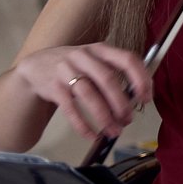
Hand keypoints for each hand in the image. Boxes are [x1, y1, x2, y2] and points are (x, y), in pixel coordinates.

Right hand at [13, 43, 151, 141]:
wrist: (36, 66)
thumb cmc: (75, 66)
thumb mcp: (95, 60)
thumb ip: (115, 73)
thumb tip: (138, 98)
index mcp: (101, 49)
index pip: (127, 59)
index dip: (140, 79)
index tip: (146, 98)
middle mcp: (84, 56)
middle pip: (108, 80)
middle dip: (121, 103)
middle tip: (128, 120)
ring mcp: (66, 70)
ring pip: (89, 95)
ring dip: (104, 116)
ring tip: (113, 131)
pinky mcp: (52, 87)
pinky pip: (70, 108)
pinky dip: (82, 124)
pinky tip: (92, 134)